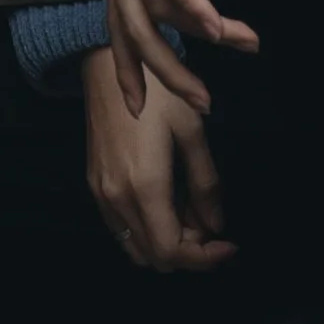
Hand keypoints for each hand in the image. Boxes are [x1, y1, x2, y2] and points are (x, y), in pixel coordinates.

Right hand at [83, 48, 235, 273]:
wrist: (107, 65)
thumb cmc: (158, 93)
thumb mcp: (192, 132)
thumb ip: (206, 184)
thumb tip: (216, 225)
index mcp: (144, 187)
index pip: (172, 251)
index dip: (204, 258)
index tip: (229, 244)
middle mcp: (117, 199)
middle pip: (154, 257)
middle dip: (189, 252)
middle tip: (213, 226)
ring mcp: (101, 194)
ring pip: (135, 248)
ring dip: (167, 243)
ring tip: (192, 214)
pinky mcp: (94, 186)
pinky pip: (121, 229)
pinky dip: (147, 231)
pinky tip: (168, 205)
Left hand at [99, 0, 259, 116]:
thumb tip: (197, 21)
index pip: (117, 22)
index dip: (129, 66)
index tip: (141, 108)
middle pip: (133, 25)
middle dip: (166, 69)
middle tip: (202, 102)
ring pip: (154, 4)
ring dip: (200, 35)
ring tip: (242, 47)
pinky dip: (196, 5)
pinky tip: (222, 28)